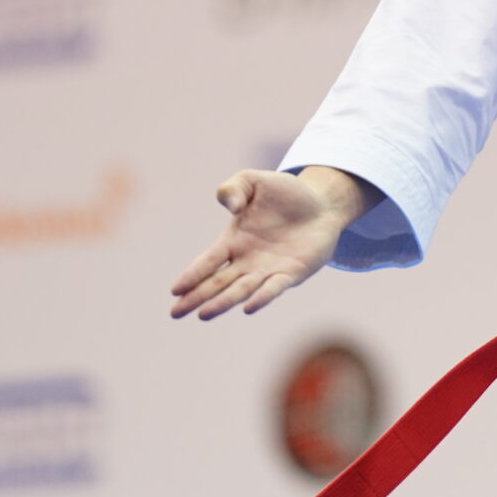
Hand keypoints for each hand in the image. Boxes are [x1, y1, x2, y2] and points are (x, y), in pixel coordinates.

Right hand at [168, 167, 368, 319]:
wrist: (322, 204)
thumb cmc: (285, 193)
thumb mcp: (254, 182)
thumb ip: (234, 188)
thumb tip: (231, 206)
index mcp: (234, 240)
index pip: (208, 261)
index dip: (192, 274)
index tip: (174, 289)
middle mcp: (247, 260)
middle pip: (218, 282)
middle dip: (197, 297)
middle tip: (175, 313)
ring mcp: (269, 269)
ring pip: (241, 290)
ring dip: (223, 302)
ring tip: (203, 314)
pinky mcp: (292, 273)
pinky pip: (274, 288)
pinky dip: (262, 297)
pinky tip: (248, 307)